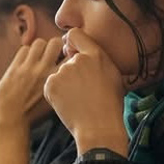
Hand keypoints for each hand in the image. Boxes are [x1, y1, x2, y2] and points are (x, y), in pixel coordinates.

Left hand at [0, 36, 63, 125]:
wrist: (10, 118)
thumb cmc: (34, 114)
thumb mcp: (55, 102)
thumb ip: (62, 86)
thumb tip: (68, 75)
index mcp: (57, 80)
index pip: (70, 56)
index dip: (68, 54)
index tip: (65, 58)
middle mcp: (45, 70)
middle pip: (56, 42)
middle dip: (55, 45)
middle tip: (51, 53)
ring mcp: (29, 67)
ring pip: (39, 42)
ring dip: (39, 49)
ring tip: (37, 58)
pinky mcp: (15, 66)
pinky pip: (24, 49)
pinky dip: (25, 54)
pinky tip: (25, 63)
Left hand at [45, 29, 128, 154]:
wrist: (98, 128)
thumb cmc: (110, 105)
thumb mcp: (112, 76)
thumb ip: (98, 59)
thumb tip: (85, 51)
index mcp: (95, 55)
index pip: (75, 35)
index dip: (72, 44)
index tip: (73, 54)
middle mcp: (77, 60)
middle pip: (66, 59)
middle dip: (70, 70)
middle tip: (80, 88)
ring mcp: (62, 72)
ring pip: (58, 73)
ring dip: (63, 83)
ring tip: (76, 99)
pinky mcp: (50, 85)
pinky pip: (50, 85)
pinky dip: (55, 93)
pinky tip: (67, 103)